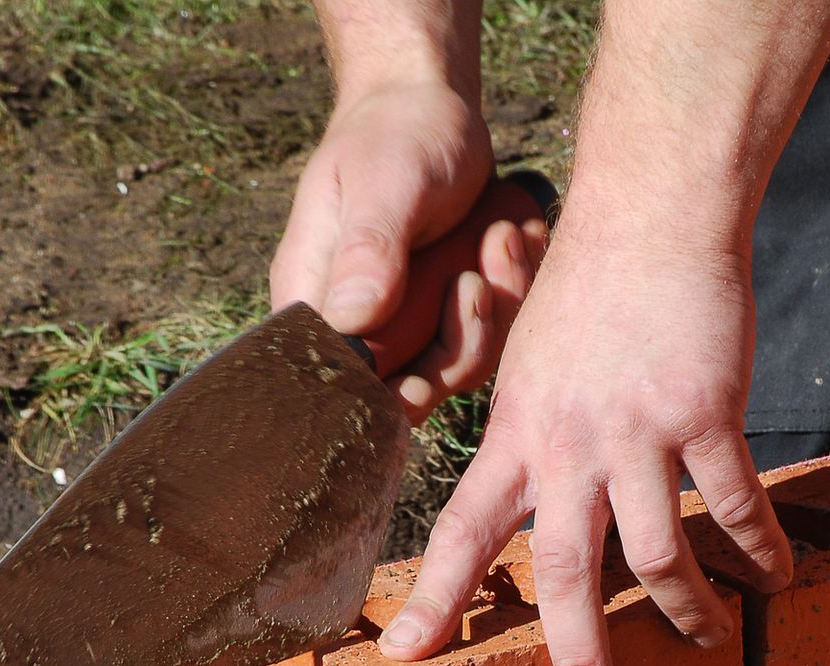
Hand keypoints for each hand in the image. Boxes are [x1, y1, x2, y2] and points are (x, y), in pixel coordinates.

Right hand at [271, 83, 540, 420]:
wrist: (429, 103)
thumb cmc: (395, 133)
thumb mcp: (384, 183)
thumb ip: (368, 251)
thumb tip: (349, 322)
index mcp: (315, 300)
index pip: (338, 383)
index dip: (384, 397)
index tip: (426, 376)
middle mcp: (357, 323)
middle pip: (410, 389)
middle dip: (457, 343)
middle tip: (473, 281)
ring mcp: (409, 321)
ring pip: (460, 365)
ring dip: (494, 308)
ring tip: (501, 237)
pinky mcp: (451, 313)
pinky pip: (491, 333)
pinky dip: (512, 289)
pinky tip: (513, 234)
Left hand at [376, 209, 794, 665]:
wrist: (648, 217)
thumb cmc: (588, 288)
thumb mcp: (528, 365)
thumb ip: (527, 437)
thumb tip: (527, 493)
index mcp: (516, 435)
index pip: (463, 530)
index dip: (434, 598)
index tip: (403, 656)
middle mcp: (568, 444)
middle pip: (563, 571)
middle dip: (578, 655)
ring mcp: (636, 431)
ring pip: (656, 552)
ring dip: (686, 608)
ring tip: (707, 642)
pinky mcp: (704, 413)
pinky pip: (734, 502)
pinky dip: (757, 548)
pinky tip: (774, 576)